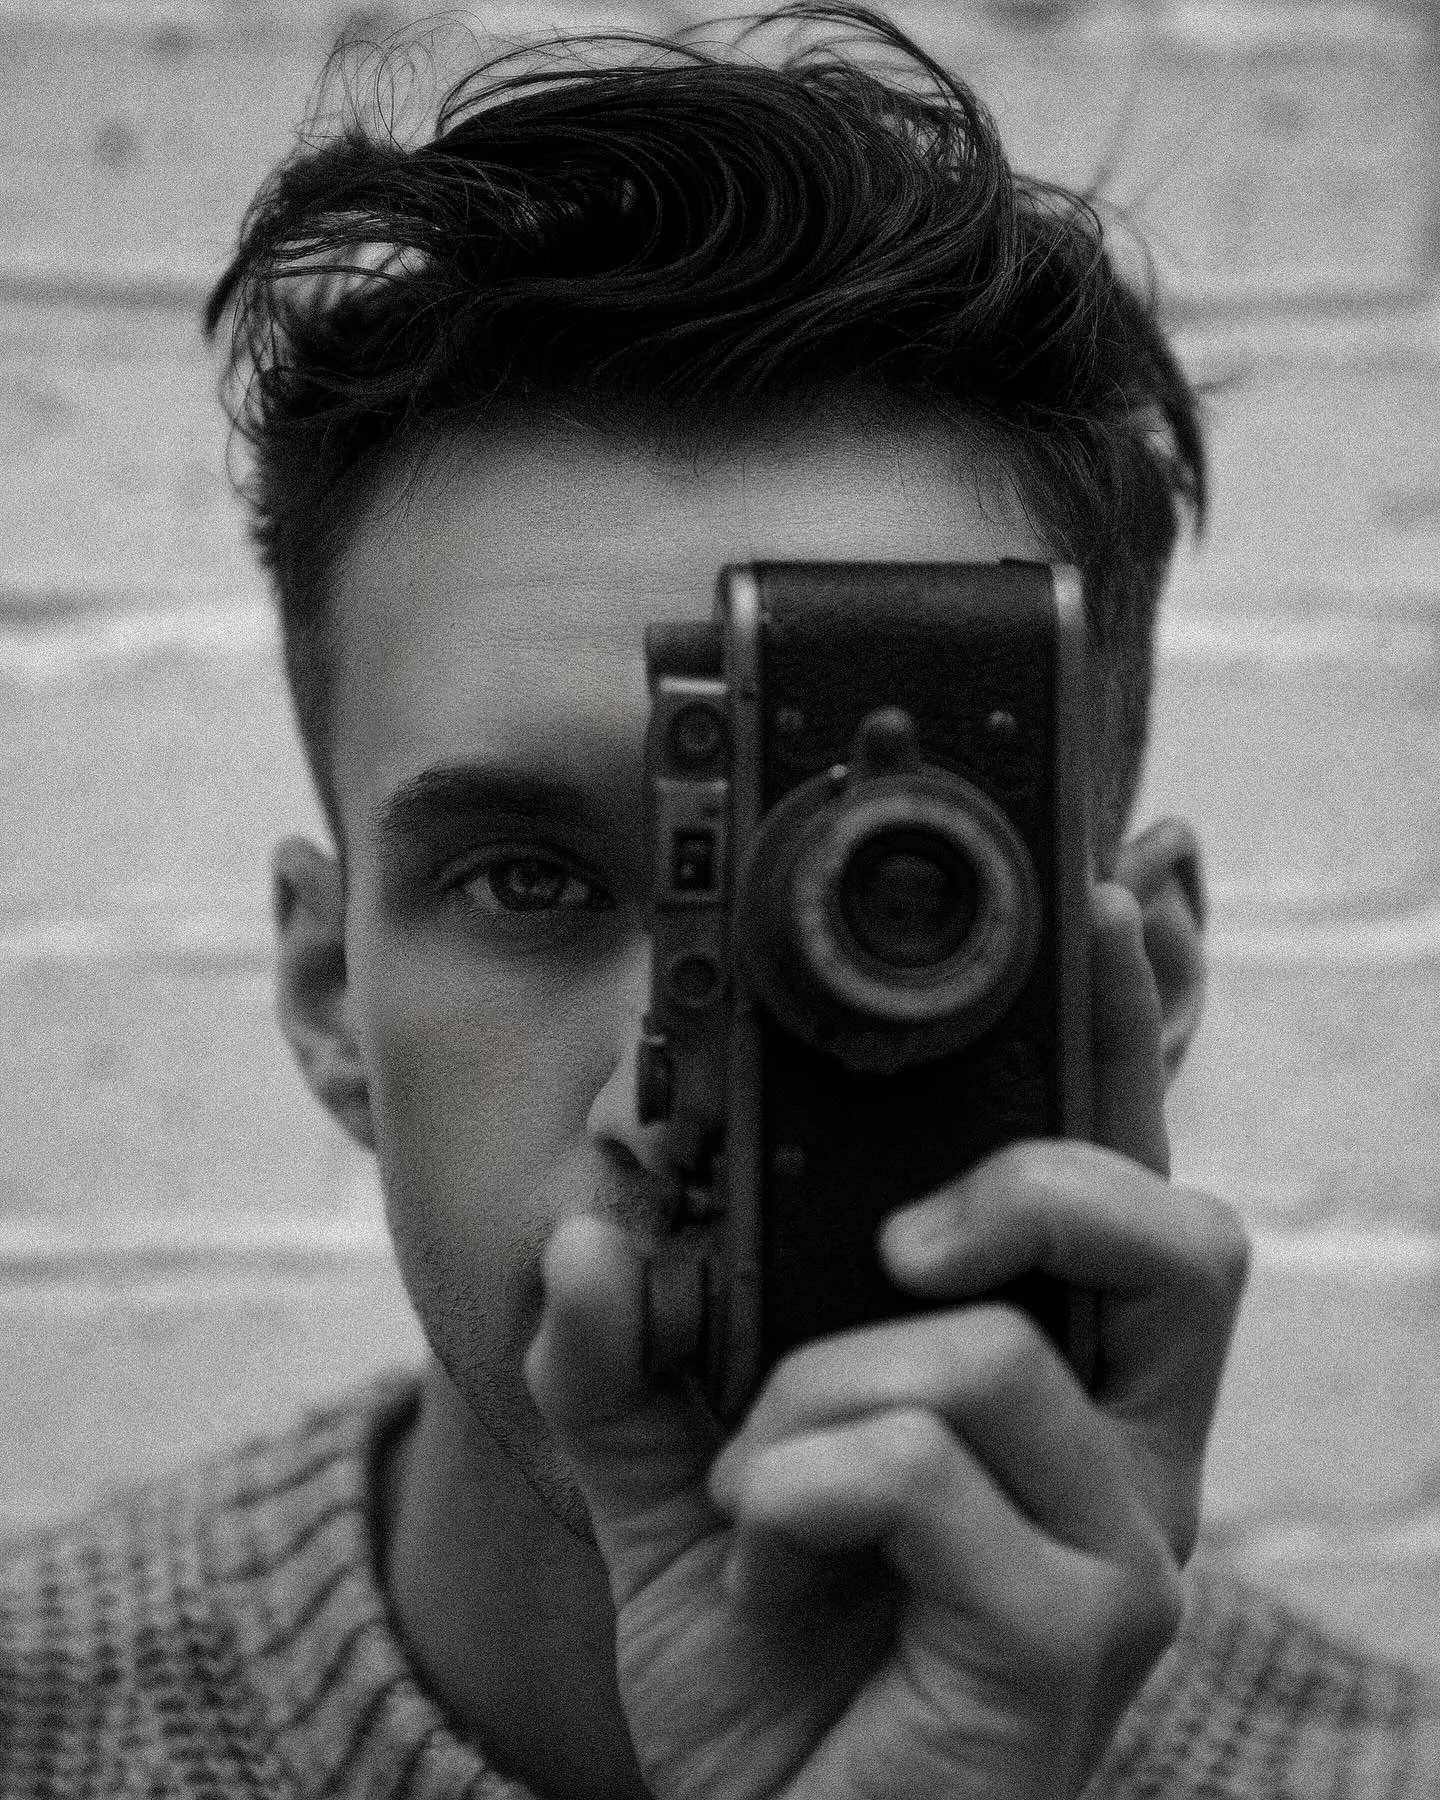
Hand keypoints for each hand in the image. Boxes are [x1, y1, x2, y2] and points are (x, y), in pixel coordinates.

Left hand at [525, 881, 1249, 1799]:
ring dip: (825, 1384)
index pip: (1124, 1180)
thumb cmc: (764, 1656)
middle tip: (898, 1243)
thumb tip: (592, 1219)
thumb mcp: (668, 1472)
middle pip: (1181, 1231)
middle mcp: (1125, 1452)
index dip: (1132, 1037)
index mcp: (1054, 1382)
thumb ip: (625, 1343)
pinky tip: (771, 1556)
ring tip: (762, 1469)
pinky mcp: (1069, 1644)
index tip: (1108, 893)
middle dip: (1035, 1179)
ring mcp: (1120, 1553)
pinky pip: (923, 1474)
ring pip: (997, 1349)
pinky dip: (799, 1484)